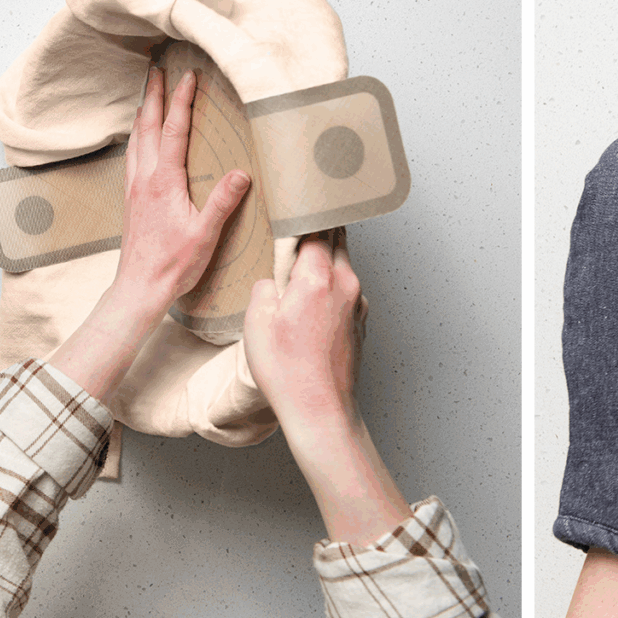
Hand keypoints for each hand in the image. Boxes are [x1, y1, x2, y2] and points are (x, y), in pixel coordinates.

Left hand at [44, 66, 250, 403]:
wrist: (139, 287)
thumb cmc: (173, 264)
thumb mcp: (205, 233)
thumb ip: (222, 201)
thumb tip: (241, 173)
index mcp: (164, 181)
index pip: (174, 131)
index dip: (181, 101)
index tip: (188, 77)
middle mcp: (144, 179)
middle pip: (147, 126)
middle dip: (153, 96)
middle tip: (156, 71)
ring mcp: (134, 188)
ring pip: (136, 140)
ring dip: (143, 114)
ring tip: (147, 97)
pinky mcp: (131, 200)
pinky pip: (132, 157)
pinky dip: (136, 138)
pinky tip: (139, 142)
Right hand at [242, 232, 365, 426]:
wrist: (320, 409)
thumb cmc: (287, 370)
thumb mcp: (256, 321)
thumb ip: (264, 286)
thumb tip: (273, 278)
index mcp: (318, 277)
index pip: (316, 228)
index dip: (301, 215)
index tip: (289, 207)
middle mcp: (345, 284)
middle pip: (337, 240)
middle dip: (318, 230)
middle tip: (298, 226)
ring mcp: (357, 304)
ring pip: (344, 264)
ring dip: (327, 258)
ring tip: (301, 264)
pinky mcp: (360, 322)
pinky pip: (347, 290)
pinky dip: (333, 284)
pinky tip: (312, 299)